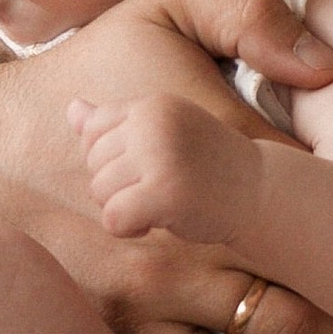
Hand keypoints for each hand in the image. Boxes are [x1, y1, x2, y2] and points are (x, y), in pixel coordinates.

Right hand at [0, 0, 332, 333]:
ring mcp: (155, 289)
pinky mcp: (130, 331)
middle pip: (308, 271)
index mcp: (205, 144)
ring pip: (270, 333)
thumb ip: (251, 17)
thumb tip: (328, 66)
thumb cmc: (93, 74)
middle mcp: (184, 228)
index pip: (320, 184)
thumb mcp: (164, 10)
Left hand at [73, 89, 264, 245]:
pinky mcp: (165, 192)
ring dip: (126, 207)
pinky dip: (129, 228)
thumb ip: (116, 122)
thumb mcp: (165, 131)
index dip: (112, 160)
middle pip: (93, 164)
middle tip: (160, 189)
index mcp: (151, 105)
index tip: (145, 169)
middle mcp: (153, 123)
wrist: (261, 192)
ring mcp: (160, 155)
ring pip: (100, 191)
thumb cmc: (208, 164)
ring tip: (162, 203)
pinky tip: (156, 222)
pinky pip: (113, 217)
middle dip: (118, 186)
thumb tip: (71, 108)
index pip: (91, 132)